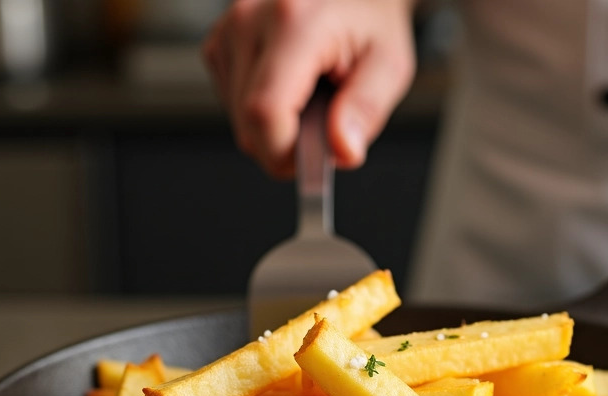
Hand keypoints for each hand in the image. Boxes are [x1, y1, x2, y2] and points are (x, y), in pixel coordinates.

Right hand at [202, 0, 417, 177]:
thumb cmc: (370, 20)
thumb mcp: (389, 64)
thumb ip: (366, 109)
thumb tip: (342, 151)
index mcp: (294, 22)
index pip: (265, 114)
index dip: (285, 155)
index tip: (313, 163)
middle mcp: (250, 20)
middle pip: (248, 126)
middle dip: (287, 144)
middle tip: (324, 122)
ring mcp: (228, 30)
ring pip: (238, 122)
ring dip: (275, 126)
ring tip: (309, 93)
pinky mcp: (219, 43)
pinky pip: (232, 105)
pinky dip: (262, 110)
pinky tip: (288, 85)